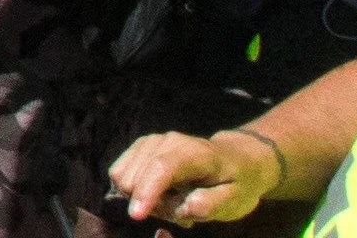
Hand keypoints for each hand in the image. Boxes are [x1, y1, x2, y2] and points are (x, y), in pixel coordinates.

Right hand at [104, 130, 278, 225]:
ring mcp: (151, 141)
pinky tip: (161, 193)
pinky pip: (120, 172)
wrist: (236, 160)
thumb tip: (189, 206)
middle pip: (137, 176)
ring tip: (173, 202)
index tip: (137, 215)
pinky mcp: (141, 145)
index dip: (146, 191)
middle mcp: (167, 140)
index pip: (162, 168)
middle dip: (152, 203)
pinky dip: (136, 190)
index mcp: (194, 153)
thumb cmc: (237, 183)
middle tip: (180, 212)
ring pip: (124, 177)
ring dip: (143, 198)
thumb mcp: (235, 200)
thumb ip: (212, 204)